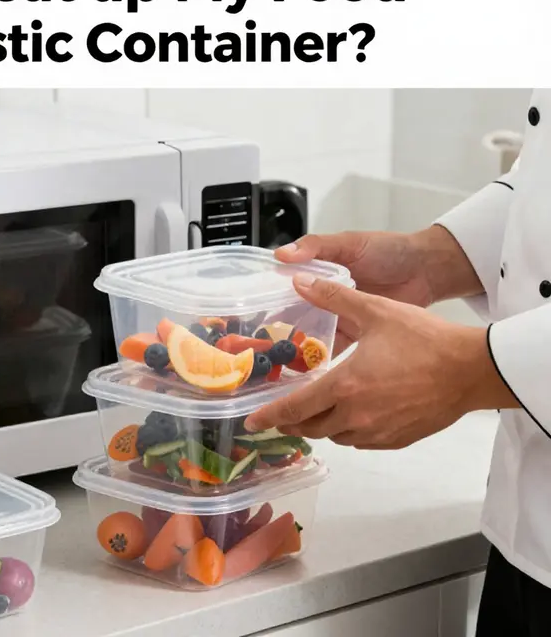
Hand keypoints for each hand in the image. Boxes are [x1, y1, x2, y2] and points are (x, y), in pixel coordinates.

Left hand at [245, 273, 517, 448]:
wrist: (470, 369)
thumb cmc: (425, 339)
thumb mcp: (375, 310)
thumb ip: (334, 297)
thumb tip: (301, 281)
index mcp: (345, 386)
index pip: (295, 408)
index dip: (269, 416)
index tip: (252, 422)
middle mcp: (357, 415)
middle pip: (311, 428)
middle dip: (291, 423)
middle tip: (280, 415)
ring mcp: (378, 431)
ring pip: (336, 437)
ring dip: (320, 426)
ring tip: (313, 412)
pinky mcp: (397, 439)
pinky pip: (361, 442)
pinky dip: (348, 431)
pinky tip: (350, 416)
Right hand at [275, 226, 481, 353]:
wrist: (428, 271)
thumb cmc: (388, 250)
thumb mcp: (348, 243)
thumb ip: (315, 247)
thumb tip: (281, 255)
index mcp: (317, 274)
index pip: (286, 290)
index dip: (268, 303)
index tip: (251, 317)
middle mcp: (324, 298)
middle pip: (294, 317)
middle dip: (279, 332)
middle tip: (260, 349)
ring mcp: (340, 318)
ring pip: (312, 336)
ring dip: (299, 349)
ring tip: (280, 365)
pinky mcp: (358, 335)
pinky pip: (336, 350)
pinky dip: (324, 360)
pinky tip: (310, 372)